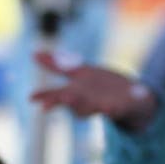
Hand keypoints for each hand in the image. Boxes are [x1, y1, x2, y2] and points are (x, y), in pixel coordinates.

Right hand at [28, 51, 155, 125]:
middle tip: (51, 101)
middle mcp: (86, 100)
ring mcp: (102, 104)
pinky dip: (110, 109)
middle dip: (62, 100)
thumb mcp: (79, 72)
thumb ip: (57, 65)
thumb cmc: (101, 85)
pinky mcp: (120, 106)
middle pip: (71, 101)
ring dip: (80, 105)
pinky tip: (108, 108)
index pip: (57, 93)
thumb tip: (34, 54)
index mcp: (76, 90)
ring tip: (70, 98)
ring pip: (89, 107)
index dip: (45, 95)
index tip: (31, 98)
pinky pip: (114, 109)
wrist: (133, 97)